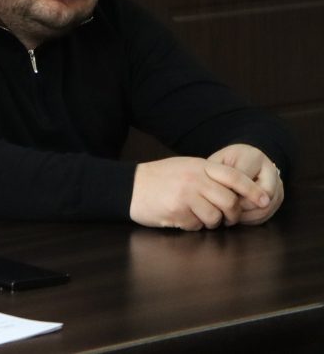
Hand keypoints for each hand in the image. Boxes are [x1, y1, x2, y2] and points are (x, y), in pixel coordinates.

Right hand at [130, 157, 248, 229]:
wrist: (128, 186)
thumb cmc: (157, 178)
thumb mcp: (184, 167)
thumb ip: (207, 175)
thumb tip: (234, 190)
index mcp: (198, 166)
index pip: (234, 177)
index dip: (252, 190)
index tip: (264, 200)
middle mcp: (194, 179)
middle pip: (229, 201)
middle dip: (232, 214)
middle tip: (227, 218)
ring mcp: (185, 196)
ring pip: (215, 218)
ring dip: (211, 222)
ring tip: (199, 217)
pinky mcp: (176, 212)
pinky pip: (196, 226)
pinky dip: (193, 225)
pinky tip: (182, 218)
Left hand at [206, 144, 283, 224]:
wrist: (241, 162)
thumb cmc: (225, 163)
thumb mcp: (217, 162)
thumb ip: (215, 174)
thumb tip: (216, 193)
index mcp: (253, 157)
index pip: (244, 179)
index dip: (229, 192)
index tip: (217, 198)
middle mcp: (270, 169)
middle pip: (261, 194)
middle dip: (241, 205)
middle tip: (225, 209)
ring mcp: (278, 183)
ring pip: (267, 206)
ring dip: (247, 215)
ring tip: (231, 215)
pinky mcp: (279, 197)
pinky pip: (268, 213)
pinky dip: (253, 218)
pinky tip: (239, 216)